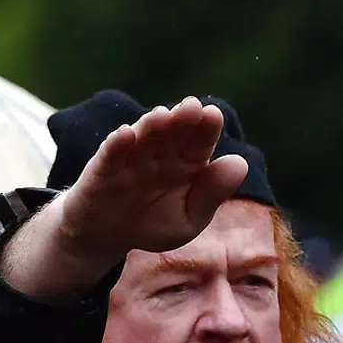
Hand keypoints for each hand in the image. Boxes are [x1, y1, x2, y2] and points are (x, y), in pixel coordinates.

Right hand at [58, 97, 248, 262]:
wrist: (107, 236)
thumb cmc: (153, 224)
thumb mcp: (189, 218)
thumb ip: (212, 194)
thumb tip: (241, 163)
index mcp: (186, 164)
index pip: (199, 142)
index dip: (205, 128)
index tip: (213, 115)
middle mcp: (159, 156)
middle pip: (171, 134)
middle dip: (181, 120)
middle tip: (191, 107)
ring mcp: (130, 160)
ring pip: (142, 139)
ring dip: (151, 127)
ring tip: (162, 116)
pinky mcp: (102, 171)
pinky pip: (110, 156)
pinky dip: (117, 145)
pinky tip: (125, 134)